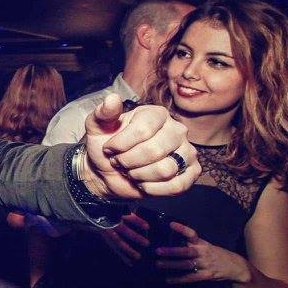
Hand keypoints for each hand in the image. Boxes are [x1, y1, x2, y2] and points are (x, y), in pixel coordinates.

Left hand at [82, 93, 199, 198]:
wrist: (108, 171)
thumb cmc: (105, 145)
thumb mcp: (97, 126)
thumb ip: (103, 112)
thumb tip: (112, 98)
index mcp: (156, 114)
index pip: (143, 130)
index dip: (122, 144)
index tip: (109, 148)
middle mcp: (177, 130)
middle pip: (155, 151)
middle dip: (129, 161)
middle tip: (119, 161)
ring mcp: (187, 152)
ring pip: (166, 170)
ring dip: (139, 175)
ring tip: (131, 170)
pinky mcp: (190, 173)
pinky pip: (177, 186)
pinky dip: (153, 189)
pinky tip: (142, 183)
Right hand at [99, 212, 149, 265]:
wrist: (94, 213)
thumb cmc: (110, 209)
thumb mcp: (119, 207)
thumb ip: (130, 210)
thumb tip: (143, 210)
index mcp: (115, 213)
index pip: (128, 217)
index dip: (137, 221)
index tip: (148, 227)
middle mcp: (111, 222)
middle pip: (123, 230)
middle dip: (135, 237)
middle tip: (147, 244)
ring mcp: (108, 232)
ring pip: (118, 242)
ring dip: (128, 250)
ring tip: (138, 257)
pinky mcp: (106, 239)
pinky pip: (114, 248)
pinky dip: (122, 256)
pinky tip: (130, 263)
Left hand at [156, 221, 249, 283]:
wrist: (235, 266)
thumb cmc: (216, 254)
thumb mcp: (206, 246)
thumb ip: (193, 244)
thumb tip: (172, 240)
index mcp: (202, 244)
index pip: (192, 234)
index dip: (182, 229)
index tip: (171, 224)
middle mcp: (203, 253)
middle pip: (186, 251)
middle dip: (171, 251)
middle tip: (158, 251)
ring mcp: (205, 264)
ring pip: (186, 264)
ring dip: (171, 265)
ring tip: (159, 264)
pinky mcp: (206, 275)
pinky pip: (190, 278)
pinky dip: (179, 279)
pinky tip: (168, 279)